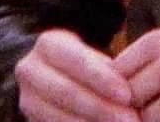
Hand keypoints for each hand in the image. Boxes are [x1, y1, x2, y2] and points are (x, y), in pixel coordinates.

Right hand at [14, 27, 141, 121]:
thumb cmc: (84, 65)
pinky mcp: (31, 120)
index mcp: (47, 45)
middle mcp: (30, 71)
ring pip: (59, 117)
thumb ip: (108, 71)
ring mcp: (27, 99)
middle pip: (67, 92)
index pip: (75, 61)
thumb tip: (132, 92)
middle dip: (101, 108)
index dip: (101, 79)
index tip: (127, 94)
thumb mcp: (93, 57)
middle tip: (130, 120)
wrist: (53, 77)